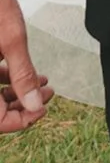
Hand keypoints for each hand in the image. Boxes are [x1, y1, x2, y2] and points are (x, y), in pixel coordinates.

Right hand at [0, 0, 50, 132]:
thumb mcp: (13, 41)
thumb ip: (23, 76)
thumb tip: (36, 105)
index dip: (21, 121)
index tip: (43, 110)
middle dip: (22, 106)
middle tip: (46, 97)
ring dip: (18, 93)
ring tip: (43, 85)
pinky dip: (9, 80)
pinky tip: (30, 73)